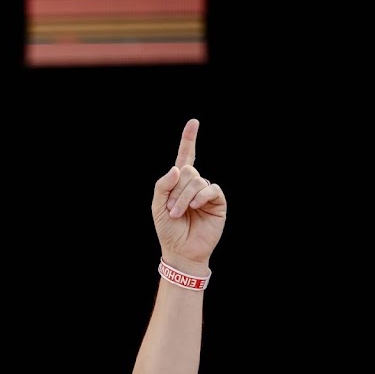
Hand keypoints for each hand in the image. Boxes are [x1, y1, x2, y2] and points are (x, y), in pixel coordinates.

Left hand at [152, 119, 226, 269]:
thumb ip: (163, 185)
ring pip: (197, 180)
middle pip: (187, 171)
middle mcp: (194, 185)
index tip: (194, 122)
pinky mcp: (218, 202)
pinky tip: (195, 207)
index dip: (189, 140)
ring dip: (184, 197)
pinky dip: (200, 196)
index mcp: (178, 183)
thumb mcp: (157, 206)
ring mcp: (206, 193)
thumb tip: (178, 167)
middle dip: (176, 190)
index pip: (185, 157)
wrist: (181, 251)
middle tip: (171, 210)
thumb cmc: (167, 230)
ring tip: (178, 213)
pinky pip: (211, 189)